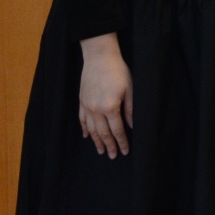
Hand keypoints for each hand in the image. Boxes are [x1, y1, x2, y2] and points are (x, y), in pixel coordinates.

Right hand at [78, 32, 132, 157]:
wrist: (100, 57)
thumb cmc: (118, 71)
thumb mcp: (130, 89)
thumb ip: (130, 110)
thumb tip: (132, 126)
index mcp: (111, 107)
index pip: (117, 130)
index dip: (121, 142)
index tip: (124, 151)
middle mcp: (97, 109)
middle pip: (103, 133)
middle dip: (109, 146)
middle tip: (112, 156)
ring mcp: (87, 106)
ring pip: (92, 129)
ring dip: (96, 141)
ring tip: (100, 151)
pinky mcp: (81, 101)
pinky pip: (82, 119)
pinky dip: (85, 129)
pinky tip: (87, 136)